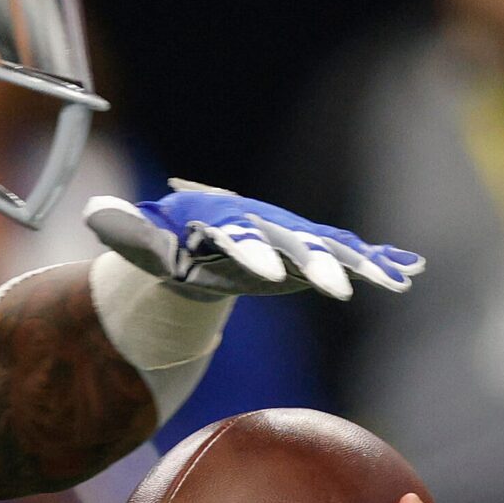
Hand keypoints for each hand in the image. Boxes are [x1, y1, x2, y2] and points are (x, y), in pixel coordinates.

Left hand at [85, 180, 424, 301]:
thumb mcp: (144, 241)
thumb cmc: (170, 241)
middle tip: (337, 288)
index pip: (240, 238)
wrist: (201, 238)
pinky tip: (410, 272)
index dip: (252, 253)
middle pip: (295, 245)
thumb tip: (94, 214)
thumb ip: (126, 230)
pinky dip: (379, 262)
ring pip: (332, 251)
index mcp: (227, 223)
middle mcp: (268, 228)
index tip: (262, 272)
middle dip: (317, 263)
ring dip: (362, 265)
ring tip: (394, 279)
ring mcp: (294, 240)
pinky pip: (350, 257)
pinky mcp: (312, 256)